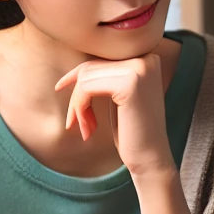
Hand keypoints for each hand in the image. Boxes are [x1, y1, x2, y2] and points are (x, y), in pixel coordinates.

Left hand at [55, 54, 172, 177]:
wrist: (151, 158)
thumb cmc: (132, 129)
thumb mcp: (118, 94)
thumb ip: (106, 72)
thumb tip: (74, 55)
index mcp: (146, 57)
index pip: (99, 58)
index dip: (77, 76)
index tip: (63, 92)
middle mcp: (146, 57)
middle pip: (90, 67)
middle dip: (77, 97)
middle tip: (76, 124)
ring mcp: (140, 68)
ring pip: (85, 77)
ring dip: (76, 106)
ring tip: (85, 128)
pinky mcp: (130, 82)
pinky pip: (86, 88)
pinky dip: (80, 109)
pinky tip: (90, 129)